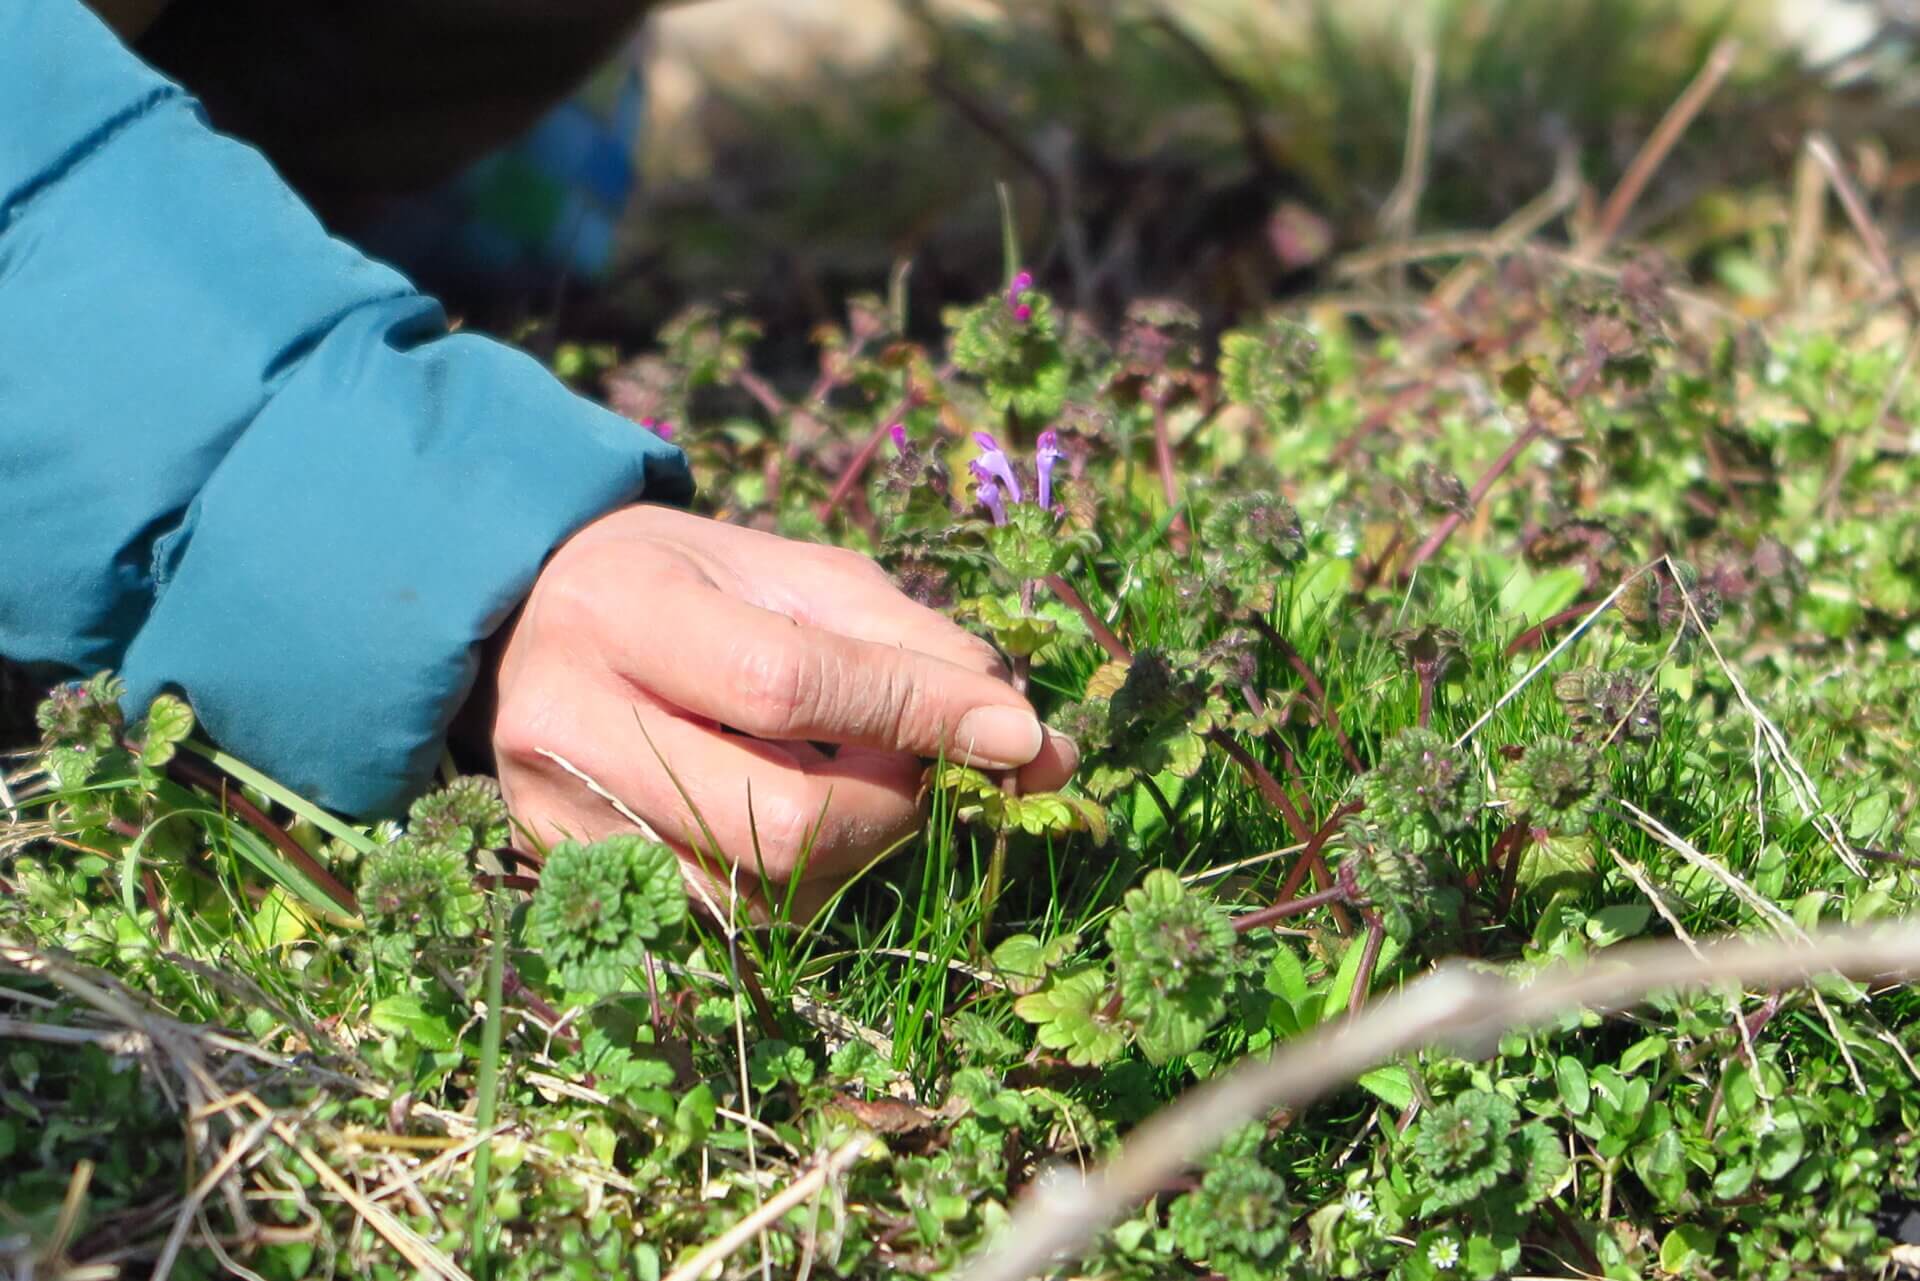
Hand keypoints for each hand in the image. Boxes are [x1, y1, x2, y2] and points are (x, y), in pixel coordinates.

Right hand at [473, 505, 1076, 915]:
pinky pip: (731, 921)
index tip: (1019, 736)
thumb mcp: (796, 575)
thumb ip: (914, 647)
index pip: (786, 685)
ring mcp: (561, 819)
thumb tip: (1036, 749)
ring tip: (850, 782)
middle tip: (923, 768)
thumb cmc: (691, 588)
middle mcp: (570, 722)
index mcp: (623, 609)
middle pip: (775, 820)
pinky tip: (795, 817)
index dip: (915, 715)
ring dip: (852, 853)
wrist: (531, 626)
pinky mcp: (572, 884)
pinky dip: (800, 882)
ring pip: (760, 894)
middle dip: (891, 809)